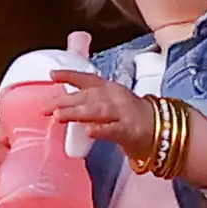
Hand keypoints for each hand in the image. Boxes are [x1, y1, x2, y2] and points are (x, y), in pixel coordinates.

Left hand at [46, 69, 161, 164]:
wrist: (162, 130)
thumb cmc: (129, 117)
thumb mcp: (109, 102)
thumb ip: (87, 100)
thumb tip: (57, 103)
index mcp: (109, 89)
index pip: (88, 79)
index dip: (70, 76)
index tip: (52, 75)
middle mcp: (116, 97)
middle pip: (88, 96)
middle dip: (65, 101)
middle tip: (45, 107)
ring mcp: (124, 113)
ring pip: (98, 110)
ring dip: (77, 112)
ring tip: (58, 116)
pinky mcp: (131, 130)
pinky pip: (114, 129)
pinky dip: (101, 130)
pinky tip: (89, 132)